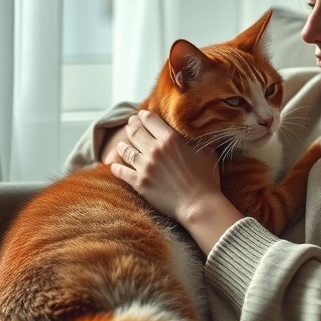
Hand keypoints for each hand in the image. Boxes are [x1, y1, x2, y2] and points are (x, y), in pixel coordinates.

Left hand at [111, 110, 221, 225]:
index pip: (151, 120)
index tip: (141, 115)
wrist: (198, 204)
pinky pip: (122, 172)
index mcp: (170, 139)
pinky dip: (116, 168)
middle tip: (130, 124)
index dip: (144, 116)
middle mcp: (154, 150)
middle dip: (132, 126)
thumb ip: (194, 136)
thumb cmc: (207, 178)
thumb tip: (190, 127)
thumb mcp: (206, 150)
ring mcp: (145, 167)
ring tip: (120, 144)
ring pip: (127, 150)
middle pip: (136, 132)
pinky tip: (113, 166)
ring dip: (122, 145)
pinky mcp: (139, 183)